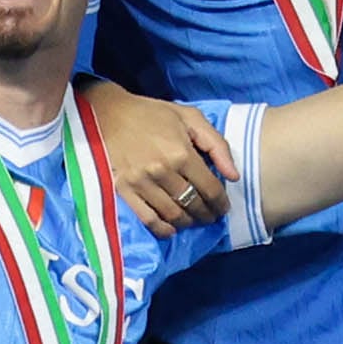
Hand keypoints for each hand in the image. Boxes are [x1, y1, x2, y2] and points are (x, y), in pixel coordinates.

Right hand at [78, 81, 236, 237]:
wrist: (108, 114)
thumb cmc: (152, 114)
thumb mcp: (191, 118)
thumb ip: (217, 145)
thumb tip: (234, 176)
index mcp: (181, 153)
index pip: (210, 189)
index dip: (221, 203)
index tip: (223, 208)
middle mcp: (162, 171)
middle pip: (193, 204)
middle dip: (207, 214)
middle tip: (211, 216)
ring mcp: (141, 183)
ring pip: (173, 215)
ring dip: (188, 222)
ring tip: (193, 220)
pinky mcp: (123, 190)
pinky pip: (147, 219)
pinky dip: (163, 229)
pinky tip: (171, 228)